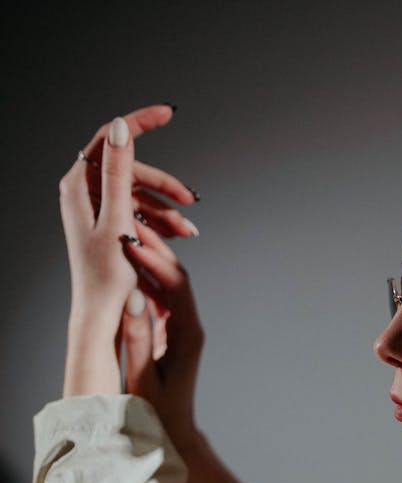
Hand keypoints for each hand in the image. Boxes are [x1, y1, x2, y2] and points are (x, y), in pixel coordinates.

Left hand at [59, 104, 196, 395]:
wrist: (100, 317)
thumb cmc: (106, 279)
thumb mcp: (118, 222)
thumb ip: (119, 173)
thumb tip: (120, 128)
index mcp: (78, 186)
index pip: (110, 137)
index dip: (139, 122)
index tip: (169, 113)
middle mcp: (81, 193)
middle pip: (129, 168)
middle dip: (163, 184)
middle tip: (191, 199)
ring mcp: (93, 209)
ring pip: (137, 191)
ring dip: (165, 206)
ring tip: (188, 231)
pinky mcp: (106, 225)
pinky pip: (136, 209)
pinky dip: (158, 219)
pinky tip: (178, 234)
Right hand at [119, 220, 203, 454]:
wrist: (175, 431)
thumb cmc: (157, 411)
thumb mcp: (143, 376)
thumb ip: (138, 337)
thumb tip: (134, 297)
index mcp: (188, 336)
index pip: (176, 286)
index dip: (155, 260)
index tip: (132, 242)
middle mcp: (191, 327)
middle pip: (176, 276)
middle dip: (154, 248)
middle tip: (128, 222)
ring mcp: (183, 327)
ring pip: (169, 283)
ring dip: (149, 259)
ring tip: (123, 234)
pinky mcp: (173, 330)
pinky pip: (162, 296)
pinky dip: (145, 278)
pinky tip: (125, 264)